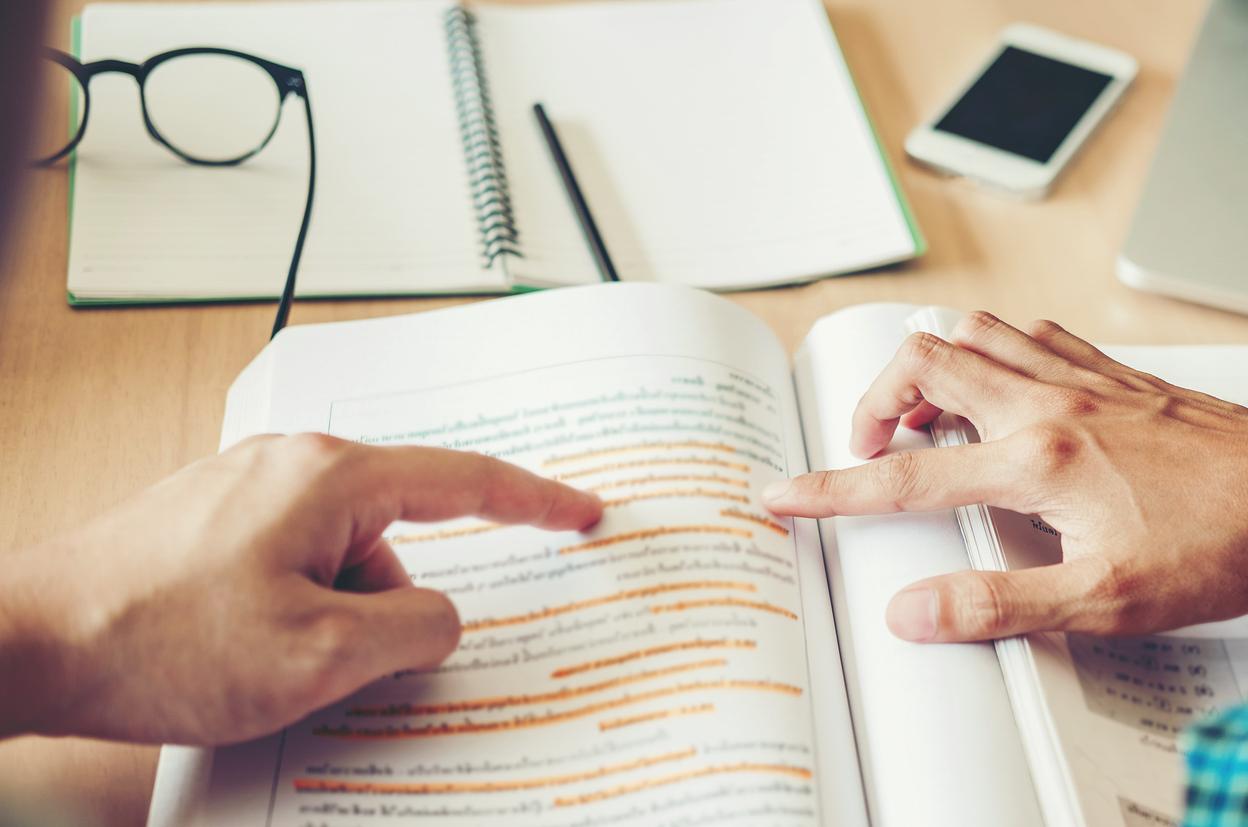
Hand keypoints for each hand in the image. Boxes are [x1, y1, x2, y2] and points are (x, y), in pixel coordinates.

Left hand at [0, 434, 600, 744]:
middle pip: (398, 534)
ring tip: (272, 668)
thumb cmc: (157, 638)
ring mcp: (248, 490)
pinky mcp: (216, 522)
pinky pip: (295, 566)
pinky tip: (248, 657)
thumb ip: (414, 628)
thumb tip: (439, 616)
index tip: (582, 511)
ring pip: (343, 559)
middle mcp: (293, 467)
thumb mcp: (321, 655)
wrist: (27, 639)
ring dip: (336, 620)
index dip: (537, 501)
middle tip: (358, 665)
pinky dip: (297, 615)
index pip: (466, 480)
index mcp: (332, 478)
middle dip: (391, 607)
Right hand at [763, 313, 1247, 641]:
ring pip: (975, 331)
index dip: (831, 489)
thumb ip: (999, 604)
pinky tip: (1008, 386)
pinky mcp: (1119, 373)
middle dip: (876, 400)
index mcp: (1038, 459)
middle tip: (873, 450)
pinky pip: (1033, 333)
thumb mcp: (1105, 601)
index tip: (781, 493)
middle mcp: (1052, 401)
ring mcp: (1086, 377)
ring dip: (933, 365)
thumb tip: (916, 612)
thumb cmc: (1221, 548)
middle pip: (925, 362)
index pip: (906, 476)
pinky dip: (996, 348)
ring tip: (928, 416)